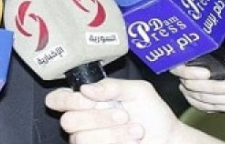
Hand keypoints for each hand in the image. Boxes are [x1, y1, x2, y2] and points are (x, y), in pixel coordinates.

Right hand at [45, 78, 183, 143]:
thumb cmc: (152, 113)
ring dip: (112, 133)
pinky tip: (131, 141)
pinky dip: (116, 142)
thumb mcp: (138, 90)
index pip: (57, 99)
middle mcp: (83, 121)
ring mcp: (89, 140)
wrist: (167, 139)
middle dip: (98, 117)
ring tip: (135, 129)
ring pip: (81, 138)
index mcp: (87, 100)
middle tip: (123, 115)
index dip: (65, 100)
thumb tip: (85, 89)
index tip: (87, 99)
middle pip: (68, 121)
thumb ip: (112, 87)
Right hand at [171, 48, 224, 117]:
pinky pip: (213, 108)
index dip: (189, 72)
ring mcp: (193, 93)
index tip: (207, 73)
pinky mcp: (201, 105)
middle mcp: (189, 77)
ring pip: (205, 99)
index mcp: (194, 60)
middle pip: (194, 86)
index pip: (178, 67)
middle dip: (218, 88)